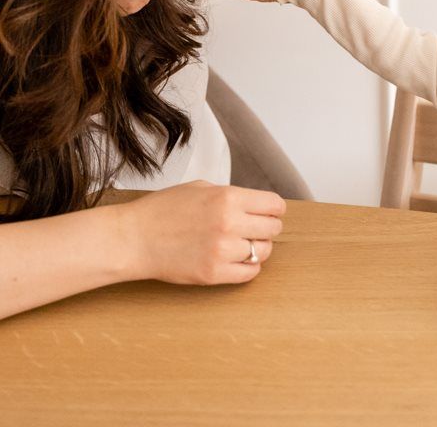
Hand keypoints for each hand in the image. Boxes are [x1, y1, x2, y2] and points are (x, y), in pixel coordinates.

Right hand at [119, 181, 285, 284]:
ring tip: (243, 244)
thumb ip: (231, 196)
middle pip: (273, 229)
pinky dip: (248, 267)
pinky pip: (249, 274)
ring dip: (258, 248)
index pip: (274, 205)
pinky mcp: (213, 274)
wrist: (134, 238)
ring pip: (263, 252)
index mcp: (228, 198)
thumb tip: (256, 204)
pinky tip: (237, 260)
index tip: (272, 212)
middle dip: (268, 228)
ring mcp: (222, 251)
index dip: (275, 209)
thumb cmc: (163, 210)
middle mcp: (229, 224)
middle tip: (257, 229)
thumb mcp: (201, 188)